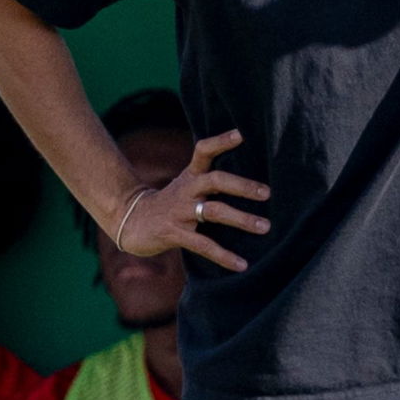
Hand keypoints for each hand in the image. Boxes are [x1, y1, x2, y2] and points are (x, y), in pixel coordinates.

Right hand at [118, 128, 269, 270]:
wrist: (132, 221)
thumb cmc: (171, 202)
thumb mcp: (187, 184)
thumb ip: (212, 178)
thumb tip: (253, 181)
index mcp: (191, 175)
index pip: (203, 150)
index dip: (221, 141)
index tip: (241, 134)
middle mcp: (187, 189)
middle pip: (216, 180)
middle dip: (242, 186)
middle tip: (267, 193)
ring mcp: (180, 211)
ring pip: (214, 211)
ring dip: (241, 219)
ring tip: (265, 227)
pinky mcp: (174, 234)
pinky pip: (203, 245)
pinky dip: (224, 255)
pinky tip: (242, 265)